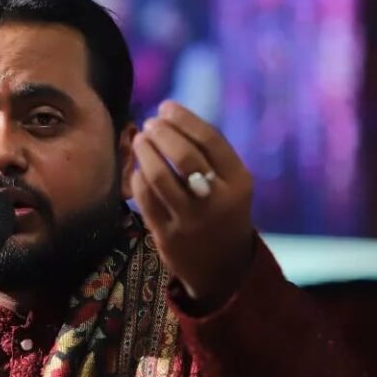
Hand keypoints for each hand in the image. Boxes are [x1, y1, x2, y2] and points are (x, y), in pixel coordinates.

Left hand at [130, 101, 254, 306]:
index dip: (184, 119)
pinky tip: (138, 169)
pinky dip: (138, 178)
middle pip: (184, 155)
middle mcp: (217, 201)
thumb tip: (170, 114)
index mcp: (238, 182)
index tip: (166, 106)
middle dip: (162, 133)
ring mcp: (190, 220)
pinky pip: (145, 199)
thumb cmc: (224, 213)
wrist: (223, 269)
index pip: (210, 140)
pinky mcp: (167, 236)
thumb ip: (210, 154)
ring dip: (145, 152)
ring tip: (140, 140)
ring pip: (159, 176)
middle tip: (150, 124)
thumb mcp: (232, 185)